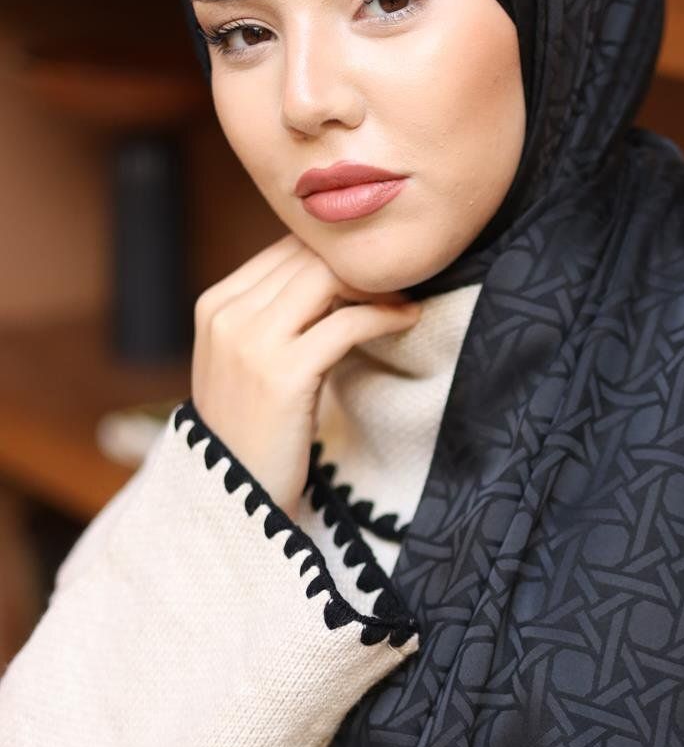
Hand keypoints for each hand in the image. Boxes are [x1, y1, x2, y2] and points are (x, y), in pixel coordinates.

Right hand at [190, 232, 422, 519]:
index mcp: (214, 305)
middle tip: (401, 280)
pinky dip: (384, 315)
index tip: (374, 271)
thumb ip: (273, 317)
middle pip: (307, 257)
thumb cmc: (252, 432)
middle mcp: (227, 315)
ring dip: (375, 285)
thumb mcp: (247, 362)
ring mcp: (251, 342)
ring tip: (404, 298)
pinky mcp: (285, 372)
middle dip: (359, 265)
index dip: (335, 255)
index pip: (284, 250)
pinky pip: (348, 323)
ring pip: (327, 279)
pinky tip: (406, 320)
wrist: (236, 496)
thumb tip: (332, 275)